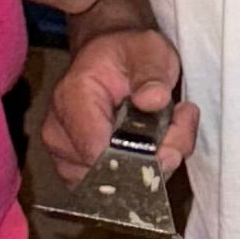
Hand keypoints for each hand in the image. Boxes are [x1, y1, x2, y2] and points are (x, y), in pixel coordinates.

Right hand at [41, 26, 195, 183]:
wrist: (110, 59)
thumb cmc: (128, 54)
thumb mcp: (149, 50)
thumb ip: (152, 74)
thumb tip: (153, 100)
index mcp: (71, 98)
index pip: (96, 151)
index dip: (140, 158)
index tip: (172, 141)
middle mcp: (59, 133)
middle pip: (111, 174)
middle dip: (156, 159)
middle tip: (180, 124)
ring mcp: (65, 157)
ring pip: (118, 186)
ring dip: (154, 164)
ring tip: (168, 127)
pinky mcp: (78, 173)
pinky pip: (117, 188)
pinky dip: (144, 172)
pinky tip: (156, 143)